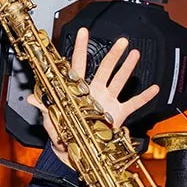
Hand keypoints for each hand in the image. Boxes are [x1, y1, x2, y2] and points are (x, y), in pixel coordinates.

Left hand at [30, 28, 161, 163]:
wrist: (76, 153)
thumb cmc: (62, 135)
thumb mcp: (52, 121)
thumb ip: (45, 108)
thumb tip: (32, 98)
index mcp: (78, 91)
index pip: (78, 65)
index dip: (79, 48)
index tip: (83, 32)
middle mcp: (94, 92)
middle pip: (105, 68)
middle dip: (113, 54)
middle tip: (121, 40)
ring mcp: (107, 102)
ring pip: (119, 80)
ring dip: (128, 67)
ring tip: (135, 53)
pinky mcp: (117, 114)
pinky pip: (133, 104)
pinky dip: (144, 97)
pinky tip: (153, 88)